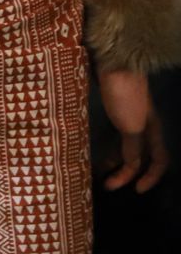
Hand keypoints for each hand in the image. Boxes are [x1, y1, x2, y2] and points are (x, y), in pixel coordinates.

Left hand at [98, 67, 167, 192]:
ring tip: (97, 170)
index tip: (137, 191)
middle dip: (127, 172)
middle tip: (108, 185)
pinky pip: (111, 131)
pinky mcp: (110, 104)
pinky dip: (105, 143)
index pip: (161, 160)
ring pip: (124, 144)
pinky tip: (91, 147)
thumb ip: (133, 147)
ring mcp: (126, 113)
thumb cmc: (125, 94)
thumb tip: (132, 165)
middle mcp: (142, 123)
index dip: (152, 178)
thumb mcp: (131, 125)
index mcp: (153, 129)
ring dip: (113, 159)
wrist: (113, 61)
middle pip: (140, 155)